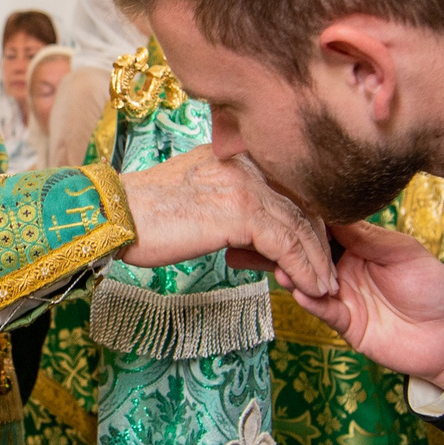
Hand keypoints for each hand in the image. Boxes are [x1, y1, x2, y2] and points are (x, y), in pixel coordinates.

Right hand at [118, 145, 332, 297]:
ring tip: (325, 287)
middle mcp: (245, 164)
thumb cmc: (145, 214)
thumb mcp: (195, 199)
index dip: (306, 221)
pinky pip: (286, 243)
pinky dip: (304, 267)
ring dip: (317, 260)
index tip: (315, 250)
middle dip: (318, 242)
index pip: (286, 187)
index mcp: (234, 157)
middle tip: (328, 272)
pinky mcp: (240, 211)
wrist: (115, 214)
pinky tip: (309, 285)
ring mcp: (245, 185)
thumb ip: (228, 206)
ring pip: (299, 224)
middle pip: (300, 203)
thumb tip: (250, 236)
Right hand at [288, 219, 443, 386]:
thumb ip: (367, 236)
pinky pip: (325, 312)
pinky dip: (311, 303)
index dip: (308, 220)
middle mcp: (347, 270)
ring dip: (295, 275)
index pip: (328, 230)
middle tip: (270, 237)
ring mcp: (345, 297)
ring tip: (279, 265)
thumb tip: (332, 212)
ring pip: (312, 284)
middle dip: (292, 248)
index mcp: (360, 247)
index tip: (287, 206)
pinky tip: (299, 292)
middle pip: (312, 257)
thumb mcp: (402, 252)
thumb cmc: (433, 286)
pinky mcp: (347, 324)